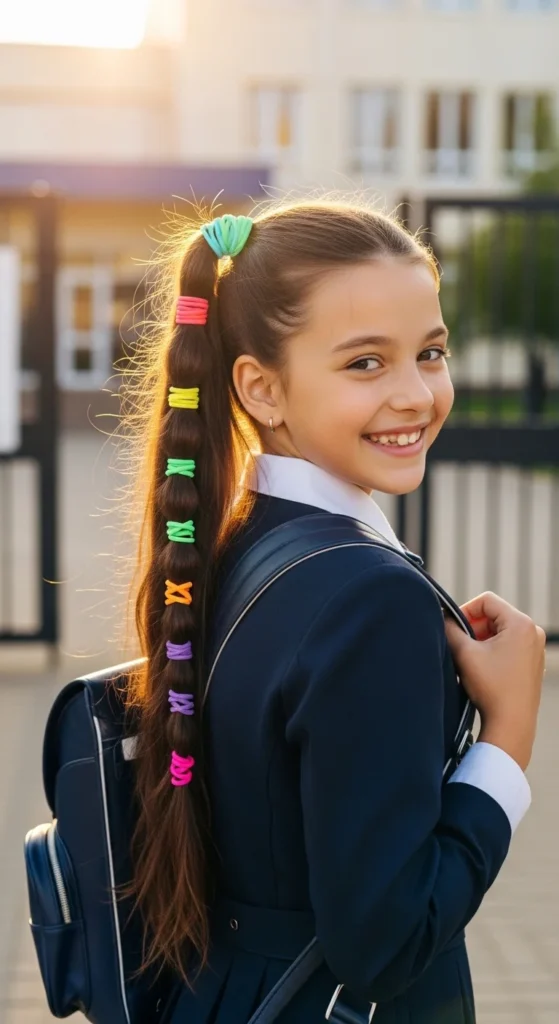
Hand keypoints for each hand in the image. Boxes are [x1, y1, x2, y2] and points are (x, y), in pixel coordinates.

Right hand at [445, 592, 545, 769]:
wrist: (511, 724)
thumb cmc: (491, 688)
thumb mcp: (464, 653)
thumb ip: (450, 629)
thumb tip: (442, 618)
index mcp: (521, 624)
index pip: (486, 601)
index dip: (465, 611)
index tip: (454, 629)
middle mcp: (533, 632)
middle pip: (494, 615)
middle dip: (474, 628)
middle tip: (461, 646)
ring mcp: (535, 648)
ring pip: (501, 631)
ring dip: (482, 640)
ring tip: (472, 661)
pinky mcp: (533, 663)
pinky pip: (509, 645)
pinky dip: (493, 651)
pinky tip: (484, 670)